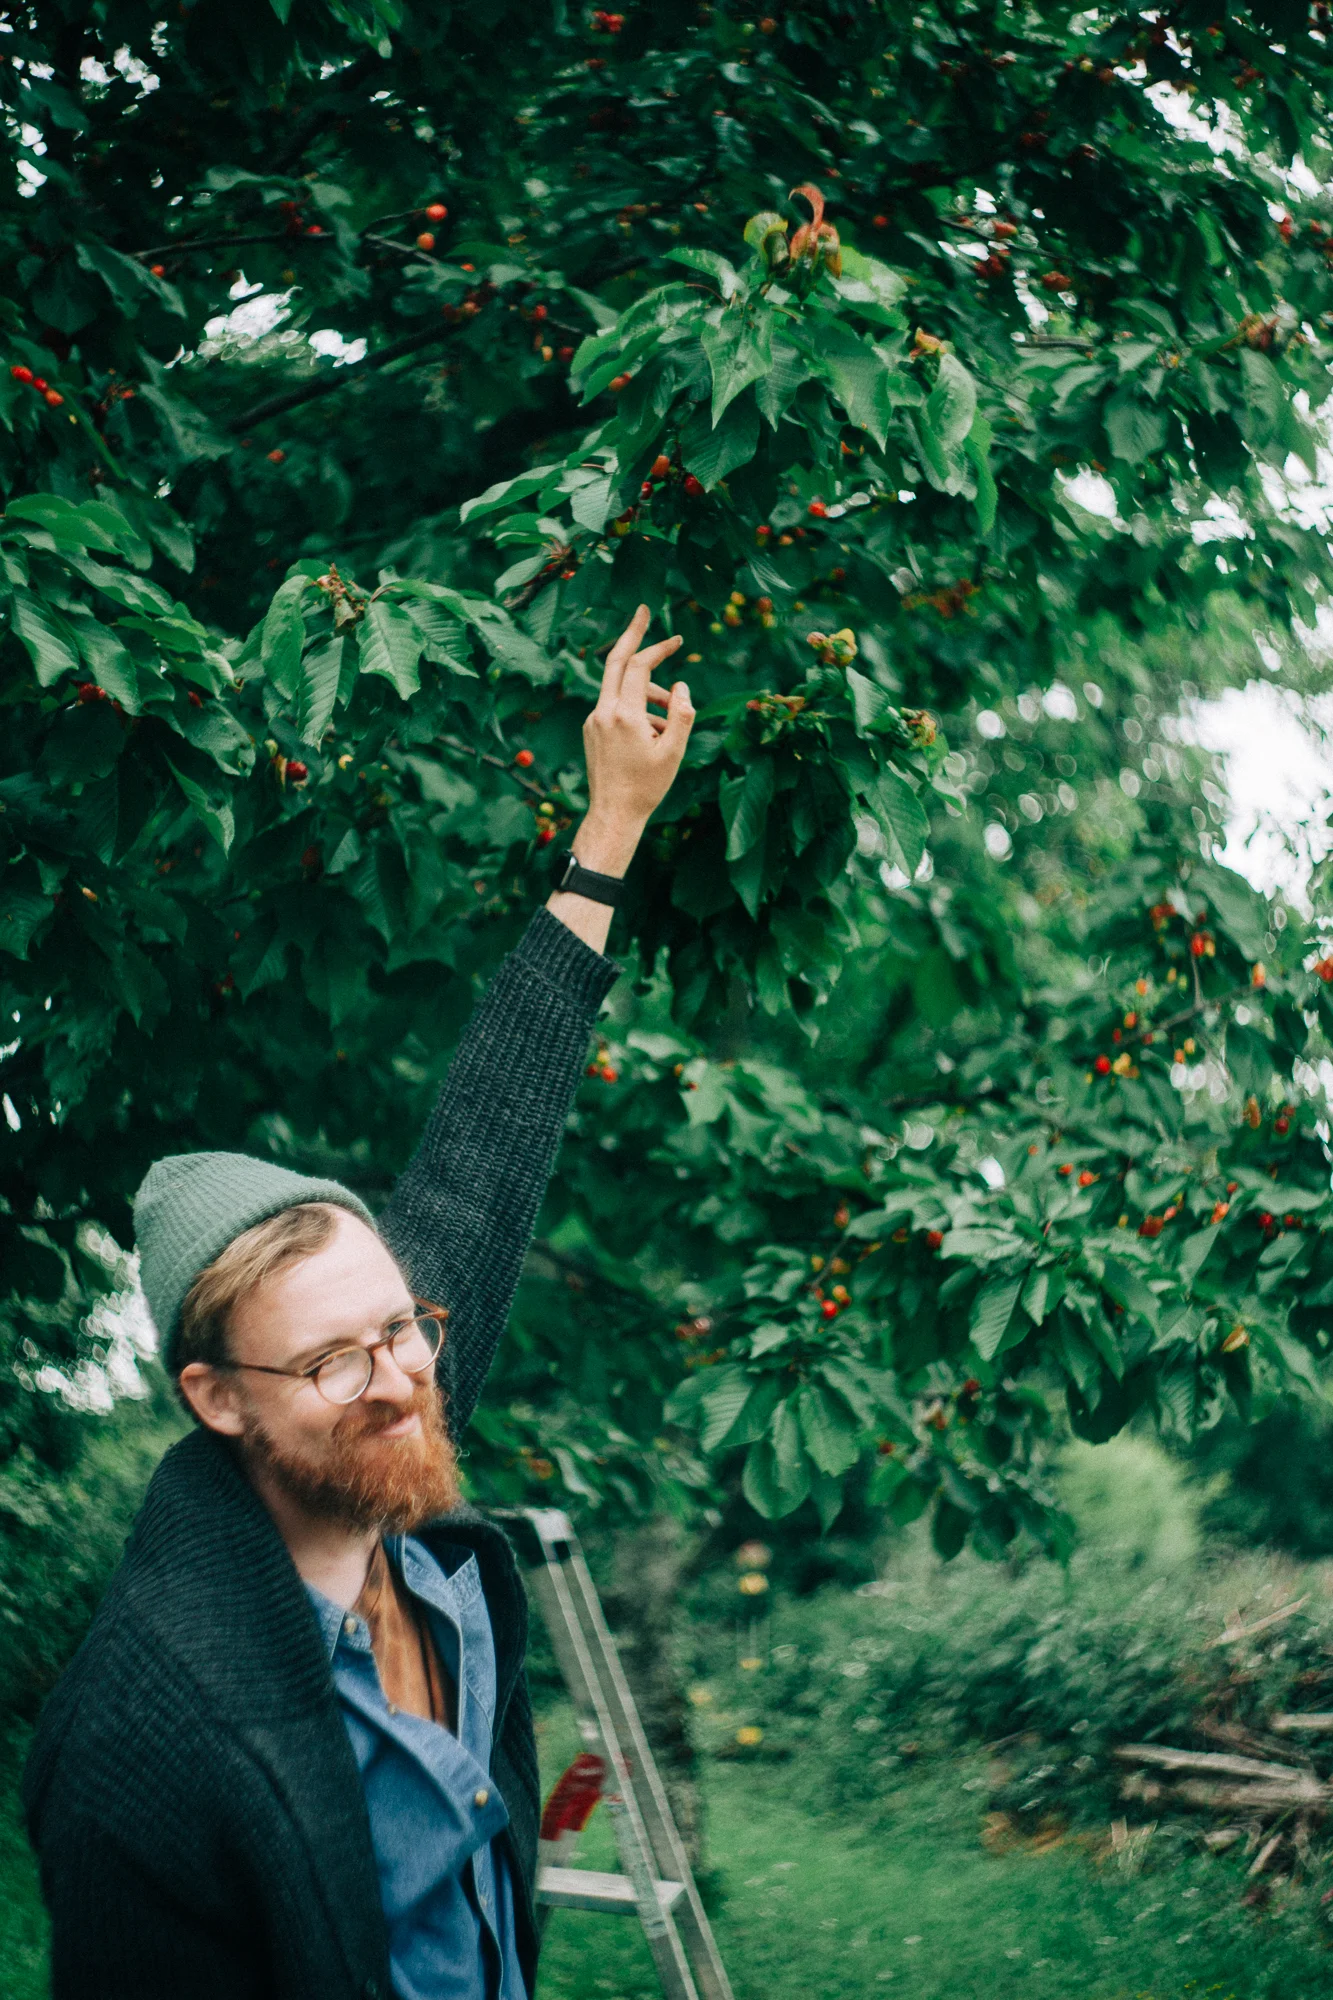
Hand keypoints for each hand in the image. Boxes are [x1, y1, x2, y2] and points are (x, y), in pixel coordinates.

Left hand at [574, 605, 693, 875]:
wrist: (613, 814)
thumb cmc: (647, 788)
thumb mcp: (674, 753)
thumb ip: (682, 714)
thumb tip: (680, 686)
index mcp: (623, 716)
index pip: (638, 667)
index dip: (658, 648)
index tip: (678, 640)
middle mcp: (603, 713)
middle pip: (615, 660)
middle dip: (632, 635)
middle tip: (644, 611)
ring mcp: (593, 721)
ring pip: (619, 688)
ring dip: (647, 691)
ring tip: (670, 721)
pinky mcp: (591, 731)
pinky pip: (615, 706)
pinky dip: (636, 707)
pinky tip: (654, 734)